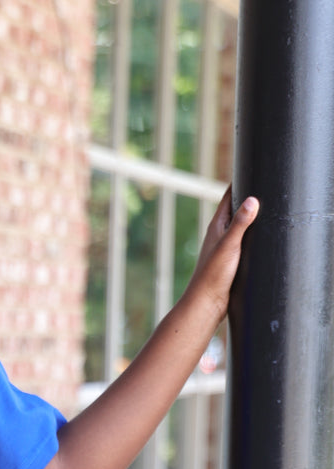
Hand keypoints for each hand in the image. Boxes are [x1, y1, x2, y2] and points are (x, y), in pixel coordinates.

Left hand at [184, 188, 258, 322]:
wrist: (205, 303)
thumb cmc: (213, 274)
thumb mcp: (230, 245)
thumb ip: (241, 223)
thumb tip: (253, 199)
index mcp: (216, 226)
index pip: (228, 197)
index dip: (238, 182)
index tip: (248, 165)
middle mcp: (218, 234)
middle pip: (234, 209)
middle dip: (246, 196)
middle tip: (262, 182)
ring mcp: (223, 247)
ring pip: (238, 226)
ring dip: (248, 216)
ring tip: (264, 206)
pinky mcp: (229, 260)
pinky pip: (242, 240)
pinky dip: (250, 234)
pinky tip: (258, 239)